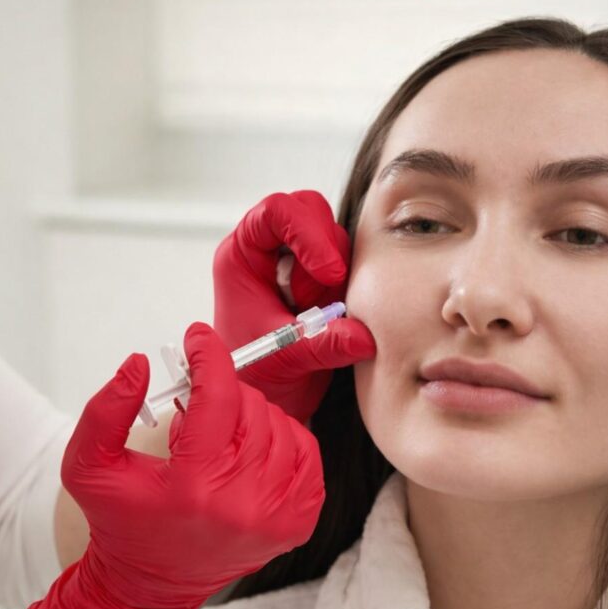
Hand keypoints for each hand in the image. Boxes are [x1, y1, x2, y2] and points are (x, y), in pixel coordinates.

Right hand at [19, 323, 323, 608]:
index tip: (198, 337)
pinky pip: (307, 453)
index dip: (208, 356)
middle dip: (222, 394)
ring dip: (250, 417)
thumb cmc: (122, 521)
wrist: (151, 585)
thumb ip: (106, 409)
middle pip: (250, 408)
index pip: (217, 397)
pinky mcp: (297, 524)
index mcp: (194, 487)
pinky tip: (251, 449)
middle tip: (198, 407)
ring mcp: (277, 517)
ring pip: (281, 425)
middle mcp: (244, 504)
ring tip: (219, 435)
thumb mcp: (88, 466)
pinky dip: (283, 440)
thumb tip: (141, 364)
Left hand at [213, 190, 375, 424]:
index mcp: (244, 254)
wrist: (264, 397)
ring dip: (337, 278)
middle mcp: (271, 250)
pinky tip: (336, 318)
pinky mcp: (324, 278)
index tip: (329, 274)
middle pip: (310, 211)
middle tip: (330, 289)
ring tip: (319, 316)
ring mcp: (300, 262)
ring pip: (336, 240)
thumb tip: (364, 337)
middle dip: (327, 249)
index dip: (307, 232)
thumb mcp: (282, 359)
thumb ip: (321, 345)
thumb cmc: (253, 374)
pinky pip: (352, 265)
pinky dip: (352, 289)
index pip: (276, 211)